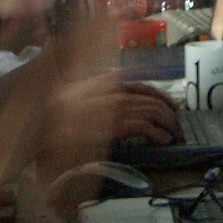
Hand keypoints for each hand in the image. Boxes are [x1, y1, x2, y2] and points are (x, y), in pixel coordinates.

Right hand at [56, 74, 179, 146]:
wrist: (45, 123)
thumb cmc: (59, 112)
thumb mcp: (79, 94)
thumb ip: (99, 91)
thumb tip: (121, 96)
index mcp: (110, 81)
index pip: (146, 87)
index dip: (163, 98)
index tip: (172, 108)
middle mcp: (117, 90)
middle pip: (155, 101)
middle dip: (171, 115)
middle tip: (177, 128)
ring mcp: (118, 107)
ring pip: (156, 113)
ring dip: (170, 126)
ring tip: (174, 136)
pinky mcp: (118, 124)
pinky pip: (148, 128)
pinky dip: (159, 134)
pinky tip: (163, 141)